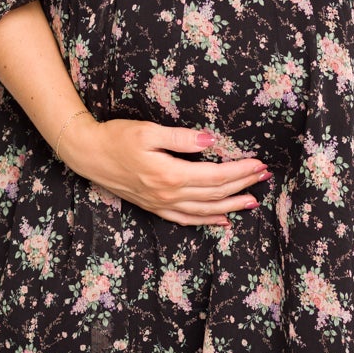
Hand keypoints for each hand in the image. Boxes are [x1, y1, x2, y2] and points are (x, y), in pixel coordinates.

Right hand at [54, 112, 271, 225]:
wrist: (88, 155)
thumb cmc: (117, 137)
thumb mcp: (149, 131)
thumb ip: (182, 138)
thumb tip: (211, 141)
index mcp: (170, 175)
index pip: (215, 175)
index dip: (240, 171)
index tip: (259, 163)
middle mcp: (168, 195)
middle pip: (215, 193)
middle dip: (243, 185)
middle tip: (265, 176)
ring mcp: (161, 205)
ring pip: (204, 210)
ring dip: (231, 206)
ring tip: (253, 201)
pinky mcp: (155, 208)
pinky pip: (186, 219)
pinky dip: (206, 221)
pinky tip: (222, 220)